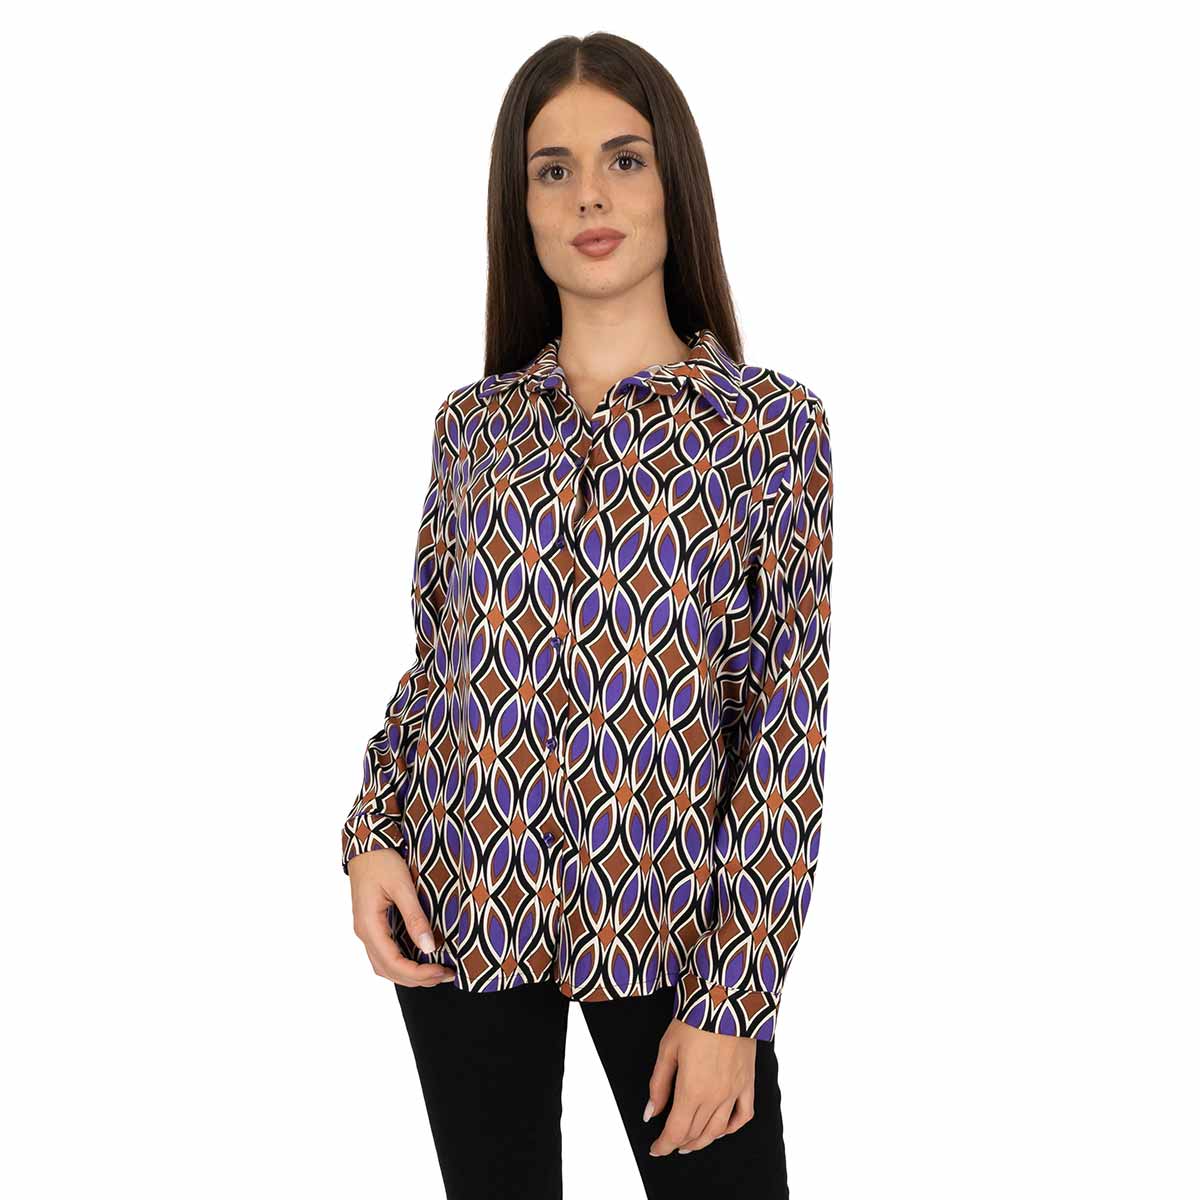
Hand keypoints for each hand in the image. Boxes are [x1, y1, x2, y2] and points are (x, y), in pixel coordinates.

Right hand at [348, 848, 455, 986]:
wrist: (366, 845)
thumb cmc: (382, 861)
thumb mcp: (402, 886)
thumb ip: (414, 917)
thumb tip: (429, 947)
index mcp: (369, 925)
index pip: (393, 963)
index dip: (418, 973)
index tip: (442, 971)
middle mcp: (364, 932)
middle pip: (388, 970)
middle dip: (417, 978)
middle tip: (446, 974)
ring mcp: (366, 929)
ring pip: (384, 965)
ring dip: (409, 974)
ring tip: (436, 972)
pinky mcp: (372, 924)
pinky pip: (384, 953)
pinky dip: (402, 963)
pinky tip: (420, 959)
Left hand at [645, 1019, 755, 1155]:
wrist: (725, 1000)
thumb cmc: (693, 1021)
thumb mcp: (667, 1050)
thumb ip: (659, 1085)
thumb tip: (650, 1114)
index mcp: (692, 1090)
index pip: (676, 1130)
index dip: (664, 1145)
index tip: (655, 1149)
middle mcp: (715, 1097)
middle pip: (695, 1132)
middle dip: (679, 1142)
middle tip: (669, 1143)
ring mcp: (734, 1091)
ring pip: (718, 1130)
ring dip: (702, 1141)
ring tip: (690, 1143)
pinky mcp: (748, 1082)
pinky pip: (744, 1115)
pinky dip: (732, 1128)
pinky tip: (721, 1130)